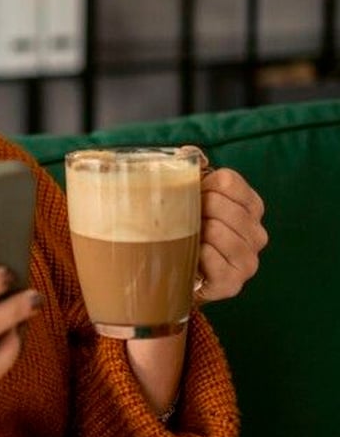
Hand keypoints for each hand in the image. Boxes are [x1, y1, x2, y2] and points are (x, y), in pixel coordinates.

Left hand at [194, 159, 267, 304]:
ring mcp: (249, 260)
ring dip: (194, 232)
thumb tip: (186, 153)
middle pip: (220, 204)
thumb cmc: (187, 226)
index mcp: (251, 206)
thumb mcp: (191, 194)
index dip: (202, 185)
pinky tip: (193, 255)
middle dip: (195, 209)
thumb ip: (190, 168)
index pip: (228, 181)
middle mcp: (257, 233)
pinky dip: (197, 254)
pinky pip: (212, 259)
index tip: (193, 195)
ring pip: (217, 231)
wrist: (179, 270)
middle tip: (185, 219)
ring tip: (188, 237)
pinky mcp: (233, 283)